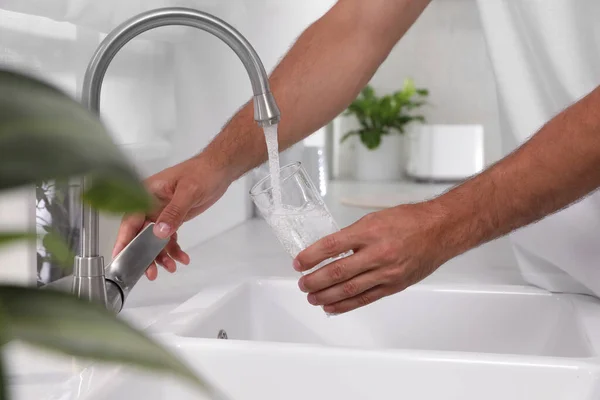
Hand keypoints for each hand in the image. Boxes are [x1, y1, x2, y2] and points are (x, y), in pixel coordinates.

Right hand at [112, 156, 231, 280]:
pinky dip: (174, 250)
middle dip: (145, 254)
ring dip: (162, 255)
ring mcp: (161, 212)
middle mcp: (150, 204)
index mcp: (146, 193)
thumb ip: (174, 212)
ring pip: (155, 240)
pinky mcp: (173, 218)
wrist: (219, 171)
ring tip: (171, 267)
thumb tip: (159, 233)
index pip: (130, 219)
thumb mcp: (188, 192)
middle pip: (141, 234)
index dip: (124, 240)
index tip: (120, 258)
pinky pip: (169, 238)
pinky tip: (182, 258)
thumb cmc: (202, 173)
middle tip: (151, 273)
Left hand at [293, 202, 451, 313]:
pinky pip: (365, 298)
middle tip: (302, 283)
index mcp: (370, 231)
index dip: (312, 256)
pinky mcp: (393, 285)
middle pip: (338, 271)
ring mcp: (386, 272)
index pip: (332, 246)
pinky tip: (331, 306)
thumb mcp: (375, 219)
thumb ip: (353, 235)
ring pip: (349, 289)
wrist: (440, 231)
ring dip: (326, 295)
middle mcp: (378, 253)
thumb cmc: (409, 221)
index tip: (300, 262)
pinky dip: (345, 305)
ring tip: (311, 297)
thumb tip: (330, 250)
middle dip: (315, 280)